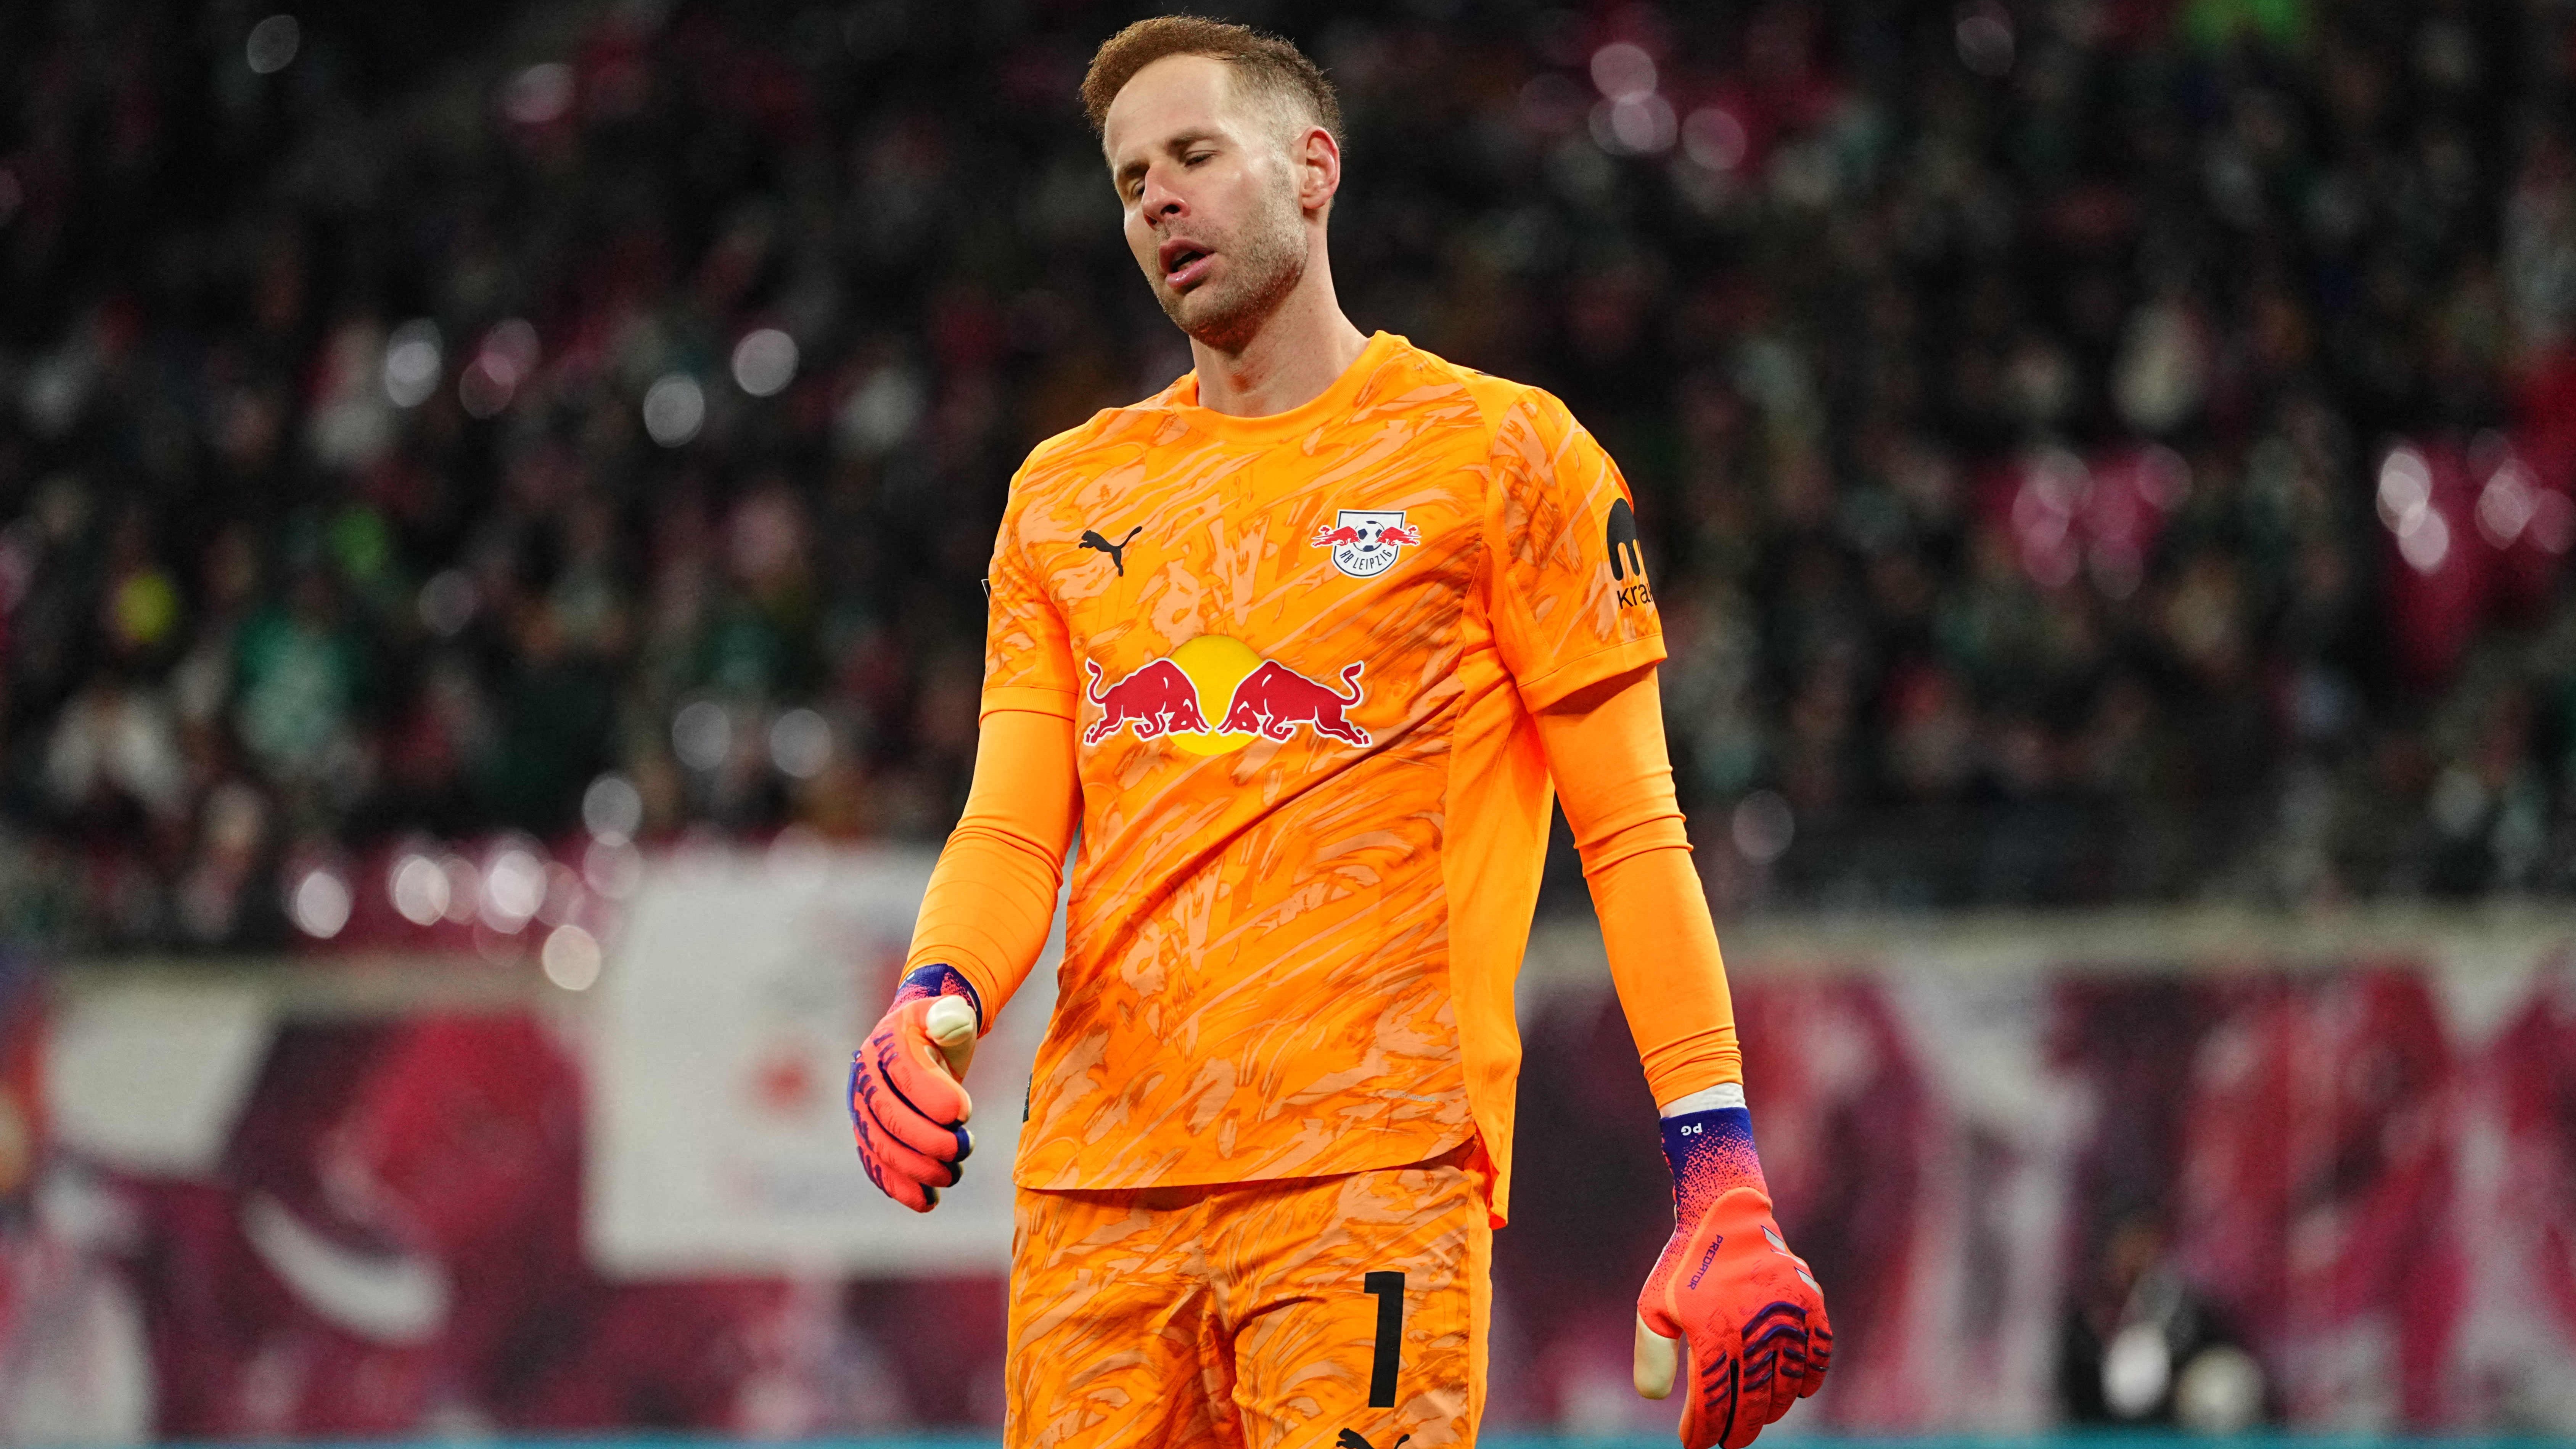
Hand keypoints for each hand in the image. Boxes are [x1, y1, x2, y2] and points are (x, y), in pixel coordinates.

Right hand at [847, 966, 981, 1211]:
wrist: (920, 1041)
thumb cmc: (942, 1028)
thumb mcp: (952, 1013)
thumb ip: (953, 1015)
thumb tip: (951, 1021)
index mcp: (887, 1042)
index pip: (905, 1074)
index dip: (933, 1097)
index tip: (964, 1112)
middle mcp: (865, 1077)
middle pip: (889, 1118)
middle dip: (929, 1140)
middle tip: (965, 1147)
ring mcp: (862, 1109)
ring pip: (881, 1147)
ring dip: (917, 1169)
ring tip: (953, 1174)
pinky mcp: (868, 1135)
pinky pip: (877, 1165)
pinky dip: (900, 1187)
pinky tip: (928, 1201)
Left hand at [1633, 1102, 1829, 1447]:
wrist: (1725, 1214)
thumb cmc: (1685, 1264)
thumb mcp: (1653, 1305)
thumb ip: (1651, 1354)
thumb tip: (1654, 1399)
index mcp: (1714, 1336)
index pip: (1713, 1405)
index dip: (1704, 1431)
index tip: (1696, 1443)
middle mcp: (1755, 1333)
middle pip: (1753, 1404)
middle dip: (1739, 1431)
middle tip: (1728, 1442)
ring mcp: (1788, 1320)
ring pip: (1787, 1387)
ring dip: (1771, 1410)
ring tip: (1755, 1418)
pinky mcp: (1810, 1307)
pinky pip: (1818, 1356)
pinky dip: (1810, 1379)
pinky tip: (1797, 1392)